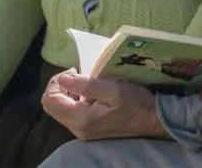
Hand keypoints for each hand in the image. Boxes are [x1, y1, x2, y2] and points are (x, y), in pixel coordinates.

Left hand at [40, 69, 168, 140]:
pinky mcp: (89, 128)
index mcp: (81, 118)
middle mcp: (77, 128)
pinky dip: (76, 99)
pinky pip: (72, 112)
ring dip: (69, 92)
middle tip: (78, 74)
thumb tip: (64, 79)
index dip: (56, 82)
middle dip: (61, 86)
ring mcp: (83, 130)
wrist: (152, 120)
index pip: (50, 100)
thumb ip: (87, 84)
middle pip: (52, 105)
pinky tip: (92, 93)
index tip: (74, 71)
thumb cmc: (135, 103)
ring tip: (87, 82)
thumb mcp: (113, 89)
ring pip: (62, 108)